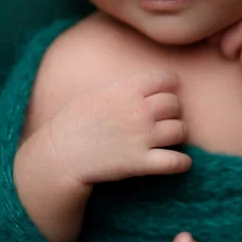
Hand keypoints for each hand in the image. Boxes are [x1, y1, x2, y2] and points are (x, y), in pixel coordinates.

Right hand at [45, 69, 191, 186]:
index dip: (170, 84)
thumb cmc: (73, 123)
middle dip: (173, 111)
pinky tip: (180, 162)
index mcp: (126, 90)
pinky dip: (182, 163)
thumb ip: (124, 89)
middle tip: (166, 118)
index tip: (169, 91)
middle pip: (175, 104)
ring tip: (171, 138)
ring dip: (178, 134)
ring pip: (180, 130)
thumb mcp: (97, 94)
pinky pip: (176, 161)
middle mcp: (138, 111)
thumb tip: (147, 86)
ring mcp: (141, 137)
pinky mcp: (141, 163)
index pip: (165, 78)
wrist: (58, 156)